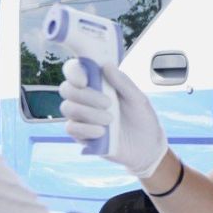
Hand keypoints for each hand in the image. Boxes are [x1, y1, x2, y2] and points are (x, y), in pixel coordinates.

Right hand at [58, 59, 167, 177]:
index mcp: (98, 83)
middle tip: (108, 103)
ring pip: (67, 108)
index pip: (74, 70)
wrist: (147, 147)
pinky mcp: (81, 135)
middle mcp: (85, 98)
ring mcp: (81, 116)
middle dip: (85, 95)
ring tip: (110, 120)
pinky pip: (71, 128)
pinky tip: (102, 132)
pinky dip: (85, 129)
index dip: (74, 72)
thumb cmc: (141, 118)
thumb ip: (123, 83)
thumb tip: (107, 65)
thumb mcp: (138, 99)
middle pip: (66, 89)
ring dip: (88, 113)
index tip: (84, 80)